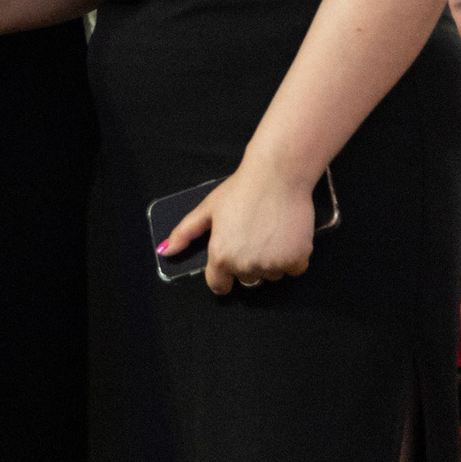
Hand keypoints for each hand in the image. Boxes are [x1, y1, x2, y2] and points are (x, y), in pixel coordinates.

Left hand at [160, 159, 315, 294]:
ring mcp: (273, 265)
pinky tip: (287, 235)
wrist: (278, 176)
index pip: (218, 286)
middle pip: (247, 279)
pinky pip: (294, 269)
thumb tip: (164, 252)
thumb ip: (184, 233)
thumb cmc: (240, 190)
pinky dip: (293, 257)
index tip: (230, 261)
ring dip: (271, 261)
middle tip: (252, 235)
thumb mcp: (207, 209)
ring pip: (271, 275)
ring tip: (270, 232)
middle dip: (248, 263)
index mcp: (221, 256)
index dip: (222, 275)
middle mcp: (246, 266)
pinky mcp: (297, 260)